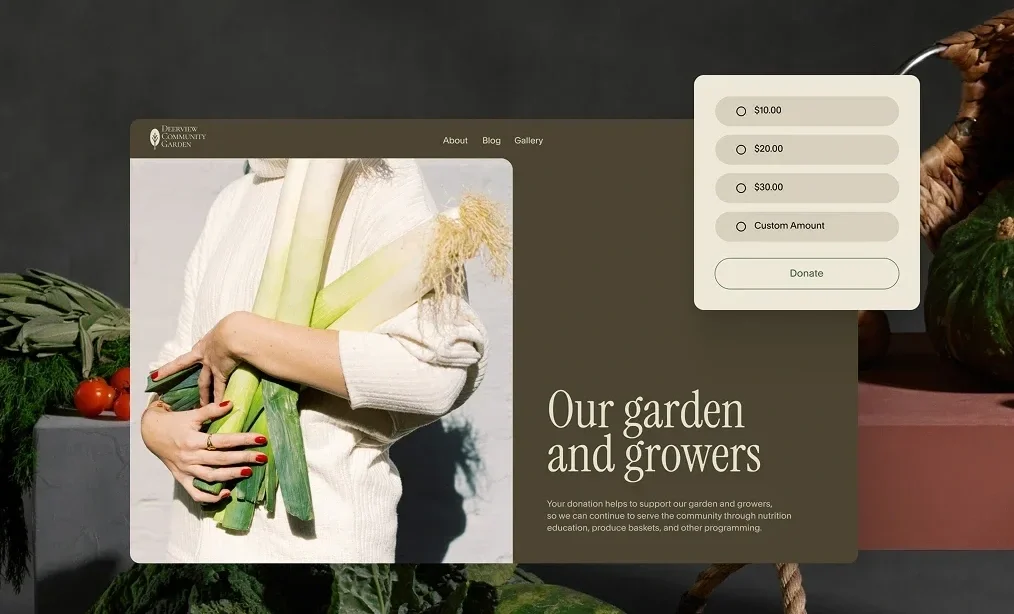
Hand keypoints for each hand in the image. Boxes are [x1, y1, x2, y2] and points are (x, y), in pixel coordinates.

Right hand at [140, 398, 267, 502]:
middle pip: (221, 460)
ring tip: (249, 471)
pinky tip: (226, 493)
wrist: (151, 433)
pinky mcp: (182, 479)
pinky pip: (196, 493)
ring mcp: (186, 470)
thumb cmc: (174, 422)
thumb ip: (211, 410)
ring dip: (231, 476)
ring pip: (211, 477)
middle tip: (263, 457)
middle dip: (243, 458)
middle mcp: (190, 457)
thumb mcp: (191, 414)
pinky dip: (210, 497)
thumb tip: (231, 404)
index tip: (261, 439)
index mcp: (193, 440)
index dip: (243, 440)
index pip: (223, 441)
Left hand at [152, 311, 250, 404]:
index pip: (188, 353)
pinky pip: (219, 388)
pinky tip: (218, 406)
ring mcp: (211, 365)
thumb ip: (230, 331)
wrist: (234, 333)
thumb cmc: (233, 326)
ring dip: (203, 394)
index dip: (176, 361)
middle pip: (185, 365)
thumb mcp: (228, 327)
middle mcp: (204, 355)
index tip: (162, 367)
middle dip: (173, 371)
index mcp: (204, 343)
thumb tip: (239, 328)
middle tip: (160, 379)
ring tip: (201, 404)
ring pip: (204, 382)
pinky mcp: (221, 373)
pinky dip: (218, 398)